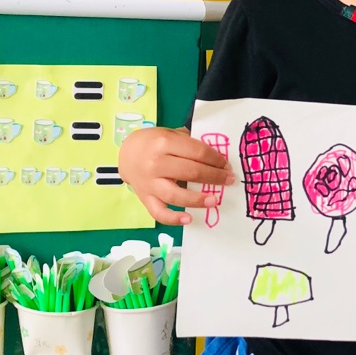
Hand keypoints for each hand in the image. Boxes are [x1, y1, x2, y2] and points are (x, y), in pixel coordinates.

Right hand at [117, 126, 235, 225]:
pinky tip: (188, 219)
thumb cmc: (154, 143)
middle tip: (228, 180)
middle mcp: (156, 163)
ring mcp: (149, 183)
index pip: (197, 152)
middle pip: (190, 172)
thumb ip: (190, 144)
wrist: (127, 153)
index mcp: (164, 143)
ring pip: (176, 195)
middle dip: (213, 177)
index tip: (226, 165)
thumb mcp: (171, 134)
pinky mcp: (145, 198)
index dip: (215, 159)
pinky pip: (159, 212)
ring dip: (197, 199)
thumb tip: (217, 158)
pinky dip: (173, 219)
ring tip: (214, 201)